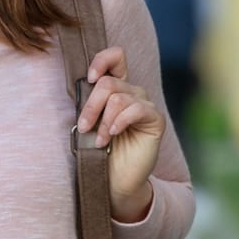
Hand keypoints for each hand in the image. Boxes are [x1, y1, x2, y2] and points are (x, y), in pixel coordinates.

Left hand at [74, 47, 164, 220]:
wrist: (114, 181)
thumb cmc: (99, 152)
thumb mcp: (90, 123)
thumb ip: (90, 103)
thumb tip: (83, 86)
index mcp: (116, 89)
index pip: (116, 57)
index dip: (102, 60)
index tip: (88, 78)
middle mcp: (132, 93)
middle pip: (109, 82)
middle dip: (92, 105)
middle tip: (85, 126)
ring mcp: (145, 105)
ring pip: (119, 97)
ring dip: (104, 120)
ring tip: (100, 140)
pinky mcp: (155, 120)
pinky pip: (137, 109)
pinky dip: (120, 121)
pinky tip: (113, 135)